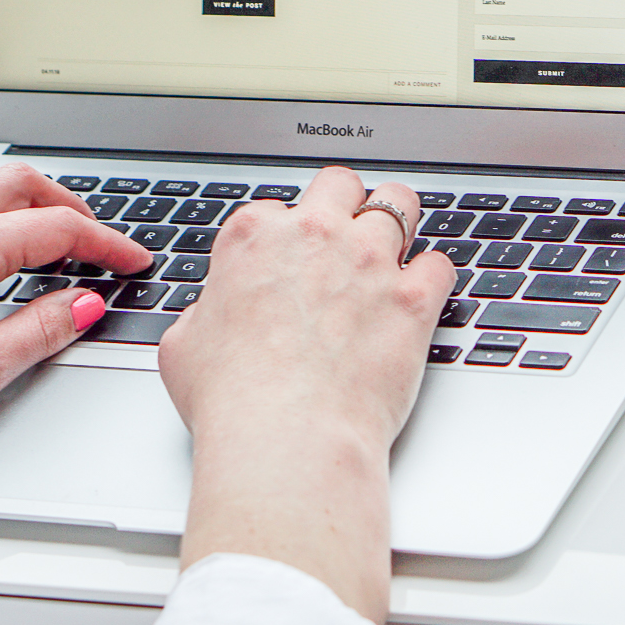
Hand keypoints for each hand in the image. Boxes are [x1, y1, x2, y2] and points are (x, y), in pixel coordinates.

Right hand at [158, 166, 454, 620]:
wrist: (286, 440)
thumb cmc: (233, 401)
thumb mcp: (184, 346)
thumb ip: (205, 312)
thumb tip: (212, 316)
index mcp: (255, 237)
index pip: (278, 209)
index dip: (287, 237)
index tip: (292, 261)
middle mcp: (315, 235)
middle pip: (342, 185)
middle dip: (345, 205)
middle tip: (347, 237)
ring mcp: (368, 262)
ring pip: (399, 202)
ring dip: (397, 224)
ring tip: (393, 251)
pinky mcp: (412, 299)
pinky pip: (440, 264)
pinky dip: (432, 279)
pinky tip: (420, 298)